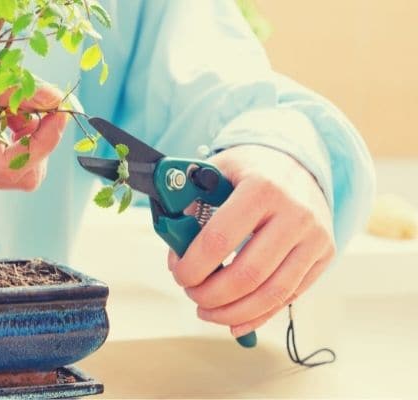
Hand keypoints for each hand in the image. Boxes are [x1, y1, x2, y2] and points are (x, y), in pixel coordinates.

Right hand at [0, 57, 66, 190]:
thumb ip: (15, 86)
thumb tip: (56, 100)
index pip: (3, 166)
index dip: (37, 144)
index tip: (58, 115)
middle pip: (18, 176)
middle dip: (40, 142)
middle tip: (50, 110)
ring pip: (24, 174)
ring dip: (35, 140)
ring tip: (24, 110)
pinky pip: (19, 165)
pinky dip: (28, 140)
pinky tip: (17, 118)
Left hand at [167, 145, 335, 338]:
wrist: (297, 162)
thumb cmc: (248, 170)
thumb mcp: (216, 171)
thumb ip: (190, 205)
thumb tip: (175, 251)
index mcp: (261, 188)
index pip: (219, 240)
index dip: (192, 266)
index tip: (179, 274)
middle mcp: (294, 213)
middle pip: (247, 274)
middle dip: (211, 295)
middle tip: (192, 294)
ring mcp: (314, 236)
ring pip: (271, 294)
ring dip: (232, 312)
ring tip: (207, 311)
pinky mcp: (325, 254)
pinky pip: (290, 297)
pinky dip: (258, 316)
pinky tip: (235, 322)